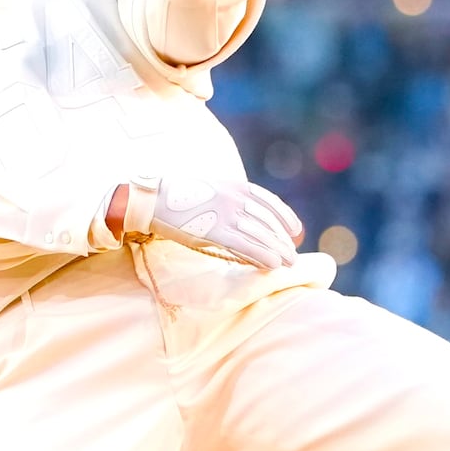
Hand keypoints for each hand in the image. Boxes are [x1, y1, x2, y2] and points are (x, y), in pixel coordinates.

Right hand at [128, 176, 302, 268]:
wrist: (154, 199)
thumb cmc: (179, 197)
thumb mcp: (210, 190)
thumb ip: (230, 200)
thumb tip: (244, 217)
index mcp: (235, 185)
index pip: (269, 201)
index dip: (285, 216)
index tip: (295, 230)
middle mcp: (235, 198)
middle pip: (268, 221)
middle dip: (283, 239)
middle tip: (293, 254)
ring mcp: (225, 214)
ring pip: (261, 234)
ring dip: (278, 250)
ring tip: (288, 263)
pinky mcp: (215, 231)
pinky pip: (246, 245)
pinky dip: (262, 255)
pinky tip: (272, 265)